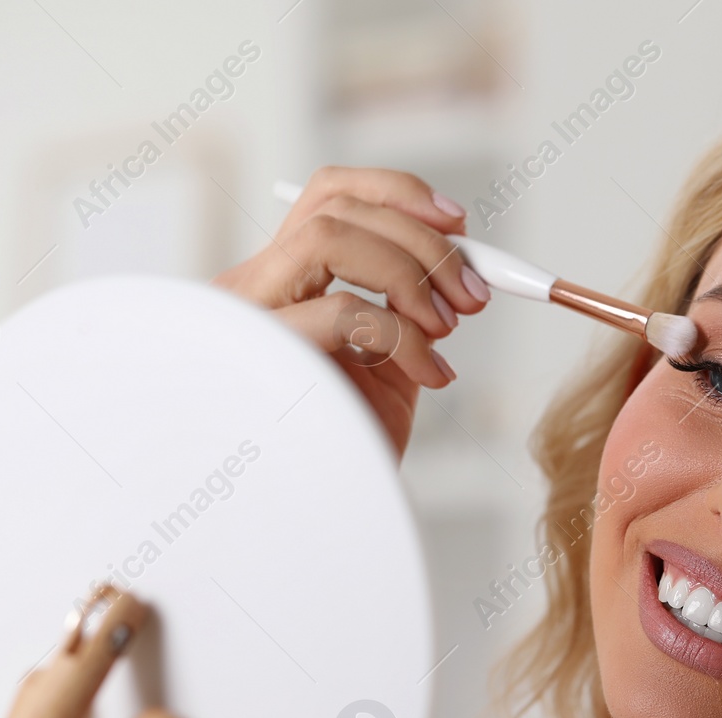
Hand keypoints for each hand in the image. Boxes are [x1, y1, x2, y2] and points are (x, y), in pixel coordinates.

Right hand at [211, 166, 489, 457]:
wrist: (322, 520)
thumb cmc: (350, 449)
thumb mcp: (391, 366)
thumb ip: (410, 312)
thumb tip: (459, 264)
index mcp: (282, 285)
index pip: (327, 196)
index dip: (397, 193)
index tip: (458, 225)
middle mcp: (252, 290)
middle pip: (335, 206)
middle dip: (422, 239)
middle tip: (472, 293)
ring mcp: (249, 317)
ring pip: (328, 235)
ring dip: (410, 271)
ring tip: (447, 327)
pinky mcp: (264, 352)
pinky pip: (344, 310)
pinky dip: (405, 336)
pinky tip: (431, 376)